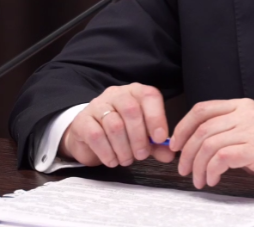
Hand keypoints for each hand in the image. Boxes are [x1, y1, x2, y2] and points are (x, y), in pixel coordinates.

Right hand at [59, 83, 174, 167]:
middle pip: (131, 110)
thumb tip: (170, 155)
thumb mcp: (142, 136)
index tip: (160, 138)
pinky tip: (112, 161)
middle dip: (139, 137)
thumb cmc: (122, 131)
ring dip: (123, 147)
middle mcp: (117, 94)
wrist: (88, 133)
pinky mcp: (82, 120)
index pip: (149, 96)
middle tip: (142, 155)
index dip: (156, 117)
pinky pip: (96, 135)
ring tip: (127, 160)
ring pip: (114, 124)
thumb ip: (157, 144)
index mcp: (136, 92)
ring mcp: (98, 105)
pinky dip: (107, 152)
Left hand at [169, 98, 253, 194]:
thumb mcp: (251, 131)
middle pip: (202, 128)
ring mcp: (253, 130)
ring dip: (198, 166)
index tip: (175, 144)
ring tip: (200, 179)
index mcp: (244, 106)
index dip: (183, 127)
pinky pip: (222, 158)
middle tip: (184, 168)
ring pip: (209, 144)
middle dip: (187, 152)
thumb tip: (193, 142)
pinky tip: (212, 179)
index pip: (203, 109)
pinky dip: (211, 171)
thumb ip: (227, 129)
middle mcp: (247, 113)